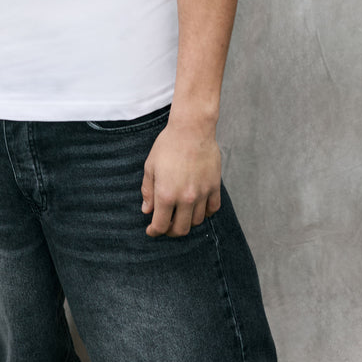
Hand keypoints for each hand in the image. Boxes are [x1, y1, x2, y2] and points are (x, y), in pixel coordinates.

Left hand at [141, 120, 222, 237]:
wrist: (192, 129)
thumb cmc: (168, 145)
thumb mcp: (150, 167)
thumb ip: (148, 191)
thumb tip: (147, 211)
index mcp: (166, 194)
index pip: (161, 225)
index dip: (154, 231)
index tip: (151, 231)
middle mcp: (185, 198)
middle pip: (181, 229)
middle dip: (171, 232)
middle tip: (166, 226)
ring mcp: (202, 193)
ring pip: (197, 221)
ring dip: (187, 222)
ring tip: (181, 215)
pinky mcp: (214, 186)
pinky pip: (213, 208)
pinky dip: (205, 213)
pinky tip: (198, 208)